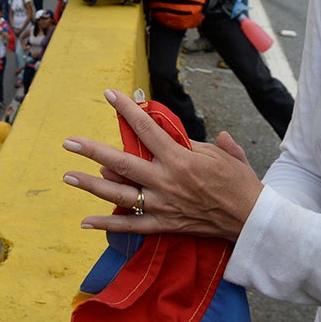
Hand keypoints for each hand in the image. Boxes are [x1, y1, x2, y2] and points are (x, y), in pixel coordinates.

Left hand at [61, 89, 261, 240]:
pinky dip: (107, 225)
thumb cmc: (239, 182)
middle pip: (122, 163)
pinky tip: (85, 221)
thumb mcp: (221, 153)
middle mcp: (165, 181)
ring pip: (119, 194)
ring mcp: (162, 204)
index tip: (109, 95)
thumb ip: (199, 141)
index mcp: (180, 158)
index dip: (126, 110)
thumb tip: (179, 134)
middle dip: (92, 151)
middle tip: (69, 142)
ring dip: (92, 185)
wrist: (252, 219)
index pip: (146, 130)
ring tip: (68, 176)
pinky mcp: (164, 224)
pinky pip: (131, 226)